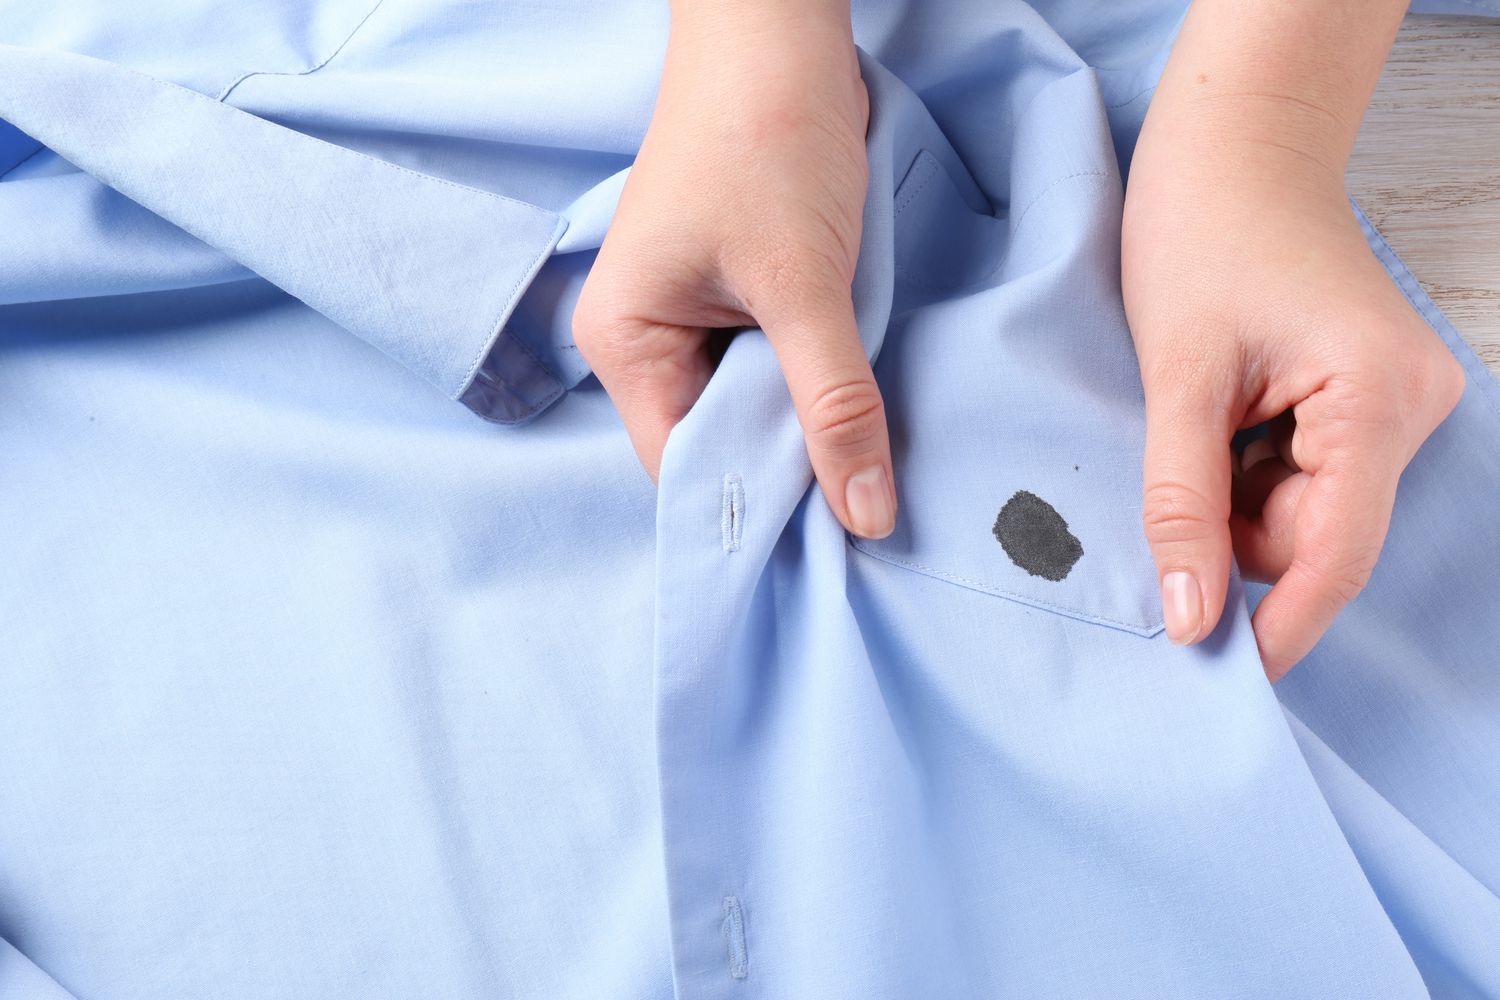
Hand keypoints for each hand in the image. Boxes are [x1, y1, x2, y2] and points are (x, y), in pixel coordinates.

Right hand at [572, 2, 896, 538]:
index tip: (831, 546)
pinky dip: (818, 383)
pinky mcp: (738, 295)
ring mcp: (693, 317)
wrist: (780, 28)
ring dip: (810, 425)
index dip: (754, 507)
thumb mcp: (805, 284)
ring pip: (756, 408)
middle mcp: (647, 341)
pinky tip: (861, 404)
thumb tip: (866, 518)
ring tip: (871, 465)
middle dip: (789, 471)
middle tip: (867, 515)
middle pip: (720, 444)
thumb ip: (836, 403)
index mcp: (625, 343)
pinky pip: (776, 367)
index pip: (685, 466)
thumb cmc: (767, 139)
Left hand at [1123, 144, 1463, 679]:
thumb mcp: (1178, 378)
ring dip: (1231, 500)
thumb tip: (1191, 618)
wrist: (1232, 146)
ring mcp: (1389, 404)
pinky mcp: (1359, 399)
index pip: (1337, 554)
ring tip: (1191, 418)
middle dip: (1232, 537)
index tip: (1223, 678)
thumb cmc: (1203, 233)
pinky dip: (1242, 472)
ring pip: (1301, 513)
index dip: (1279, 624)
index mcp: (1379, 398)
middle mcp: (1407, 407)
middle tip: (1163, 489)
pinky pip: (1298, 477)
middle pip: (1315, 536)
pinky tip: (1213, 417)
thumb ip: (1181, 503)